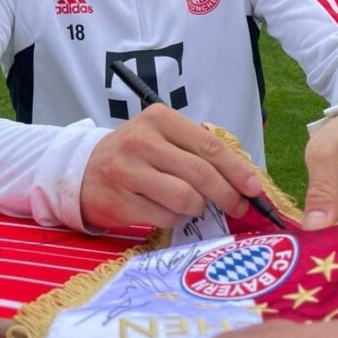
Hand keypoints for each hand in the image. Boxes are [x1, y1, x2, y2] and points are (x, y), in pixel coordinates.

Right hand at [79, 105, 261, 229]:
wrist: (83, 171)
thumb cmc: (135, 154)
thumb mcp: (162, 138)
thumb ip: (196, 151)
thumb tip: (243, 179)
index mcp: (159, 119)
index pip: (209, 145)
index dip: (236, 170)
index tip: (254, 188)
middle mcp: (142, 141)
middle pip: (201, 174)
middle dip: (227, 195)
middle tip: (237, 207)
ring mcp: (128, 171)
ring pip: (186, 199)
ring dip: (196, 208)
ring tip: (190, 204)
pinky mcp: (120, 201)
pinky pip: (166, 218)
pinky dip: (174, 219)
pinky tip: (164, 209)